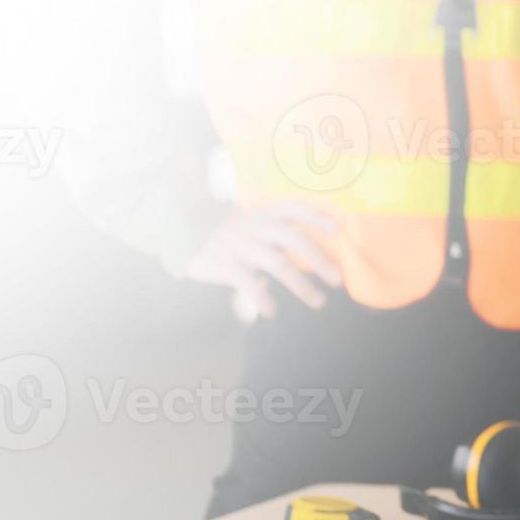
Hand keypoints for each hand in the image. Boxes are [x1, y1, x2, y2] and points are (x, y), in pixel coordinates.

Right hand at [181, 202, 340, 318]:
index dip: (318, 216)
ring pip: (279, 264)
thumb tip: (307, 251)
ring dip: (302, 285)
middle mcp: (256, 227)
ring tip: (319, 301)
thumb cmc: (222, 231)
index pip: (295, 208)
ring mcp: (242, 246)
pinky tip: (271, 311)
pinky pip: (248, 283)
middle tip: (338, 280)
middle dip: (320, 260)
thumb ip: (274, 230)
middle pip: (295, 240)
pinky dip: (261, 297)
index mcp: (263, 214)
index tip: (339, 228)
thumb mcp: (248, 221)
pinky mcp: (226, 265)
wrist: (180, 234)